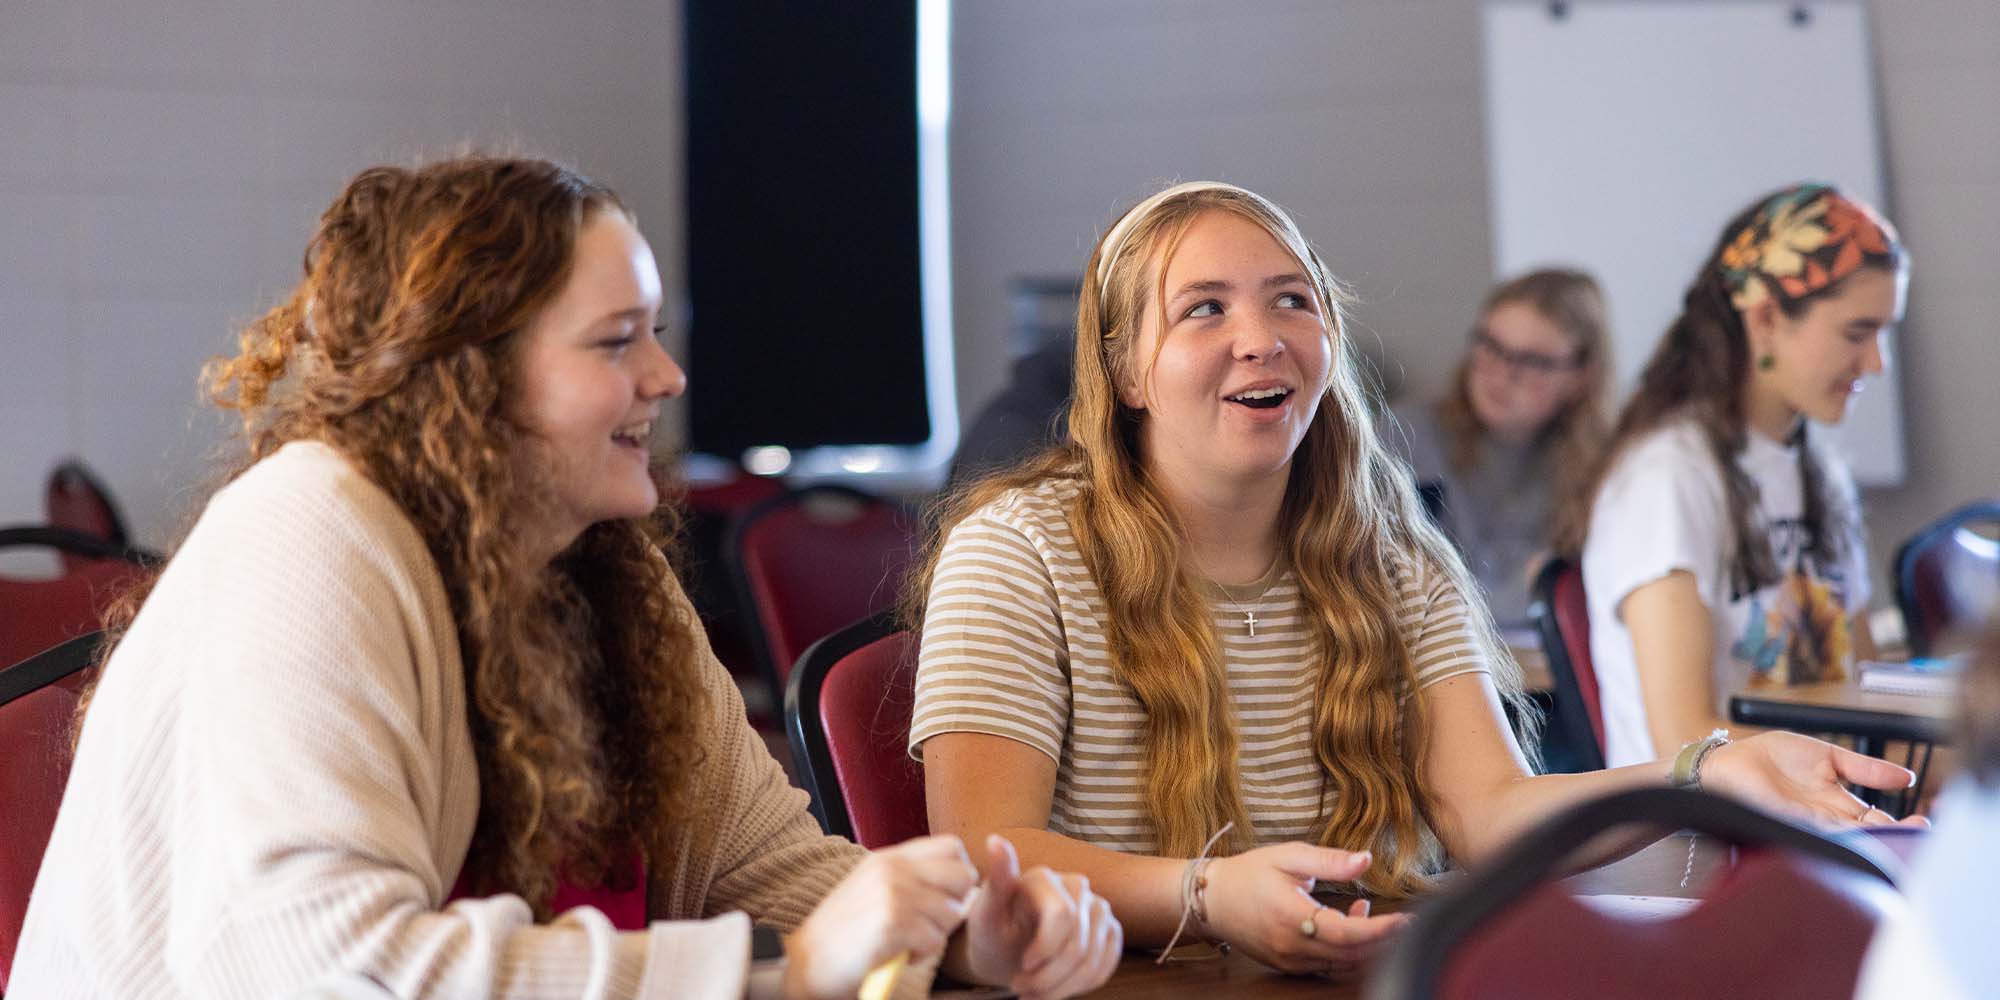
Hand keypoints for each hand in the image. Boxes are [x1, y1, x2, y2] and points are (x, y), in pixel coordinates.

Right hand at [783, 835, 978, 999]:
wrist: (806, 960)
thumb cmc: (844, 931)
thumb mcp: (874, 887)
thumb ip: (911, 878)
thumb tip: (963, 884)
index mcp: (890, 857)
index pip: (952, 846)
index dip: (959, 873)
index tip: (943, 897)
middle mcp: (892, 868)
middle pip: (963, 876)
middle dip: (955, 905)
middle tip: (929, 923)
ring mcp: (892, 894)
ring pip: (952, 913)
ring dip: (936, 935)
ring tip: (907, 941)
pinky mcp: (891, 923)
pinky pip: (935, 940)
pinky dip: (923, 954)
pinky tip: (900, 954)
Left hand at [960, 835, 1122, 998]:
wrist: (1006, 951)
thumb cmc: (993, 932)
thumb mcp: (985, 914)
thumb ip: (996, 881)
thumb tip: (995, 840)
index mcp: (1045, 878)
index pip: (1063, 916)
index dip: (1045, 949)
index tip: (1021, 967)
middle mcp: (1076, 886)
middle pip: (1078, 944)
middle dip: (1049, 976)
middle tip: (1021, 989)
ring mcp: (1097, 908)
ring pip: (1092, 960)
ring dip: (1061, 987)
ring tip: (1033, 992)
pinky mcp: (1109, 930)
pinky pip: (1105, 967)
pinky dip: (1079, 987)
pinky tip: (1055, 987)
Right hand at [1202, 842, 1409, 976]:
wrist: (1212, 900)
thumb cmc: (1249, 874)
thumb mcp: (1289, 856)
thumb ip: (1329, 860)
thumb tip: (1365, 860)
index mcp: (1294, 917)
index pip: (1350, 934)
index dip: (1382, 930)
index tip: (1407, 921)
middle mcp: (1293, 946)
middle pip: (1352, 955)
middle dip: (1380, 939)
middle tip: (1395, 916)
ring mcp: (1290, 961)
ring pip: (1342, 965)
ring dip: (1363, 944)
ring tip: (1361, 909)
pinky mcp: (1288, 966)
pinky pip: (1326, 966)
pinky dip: (1344, 951)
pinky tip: (1343, 925)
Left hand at [1699, 731, 1928, 827]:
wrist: (1730, 760)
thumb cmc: (1771, 758)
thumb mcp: (1827, 757)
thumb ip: (1864, 767)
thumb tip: (1906, 777)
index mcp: (1838, 804)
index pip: (1878, 820)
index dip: (1901, 824)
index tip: (1924, 821)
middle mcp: (1826, 820)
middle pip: (1867, 835)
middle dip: (1893, 836)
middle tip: (1918, 833)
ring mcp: (1807, 825)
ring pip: (1847, 839)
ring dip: (1871, 839)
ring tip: (1895, 836)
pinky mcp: (1786, 825)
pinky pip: (1817, 835)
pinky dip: (1837, 837)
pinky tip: (1856, 835)